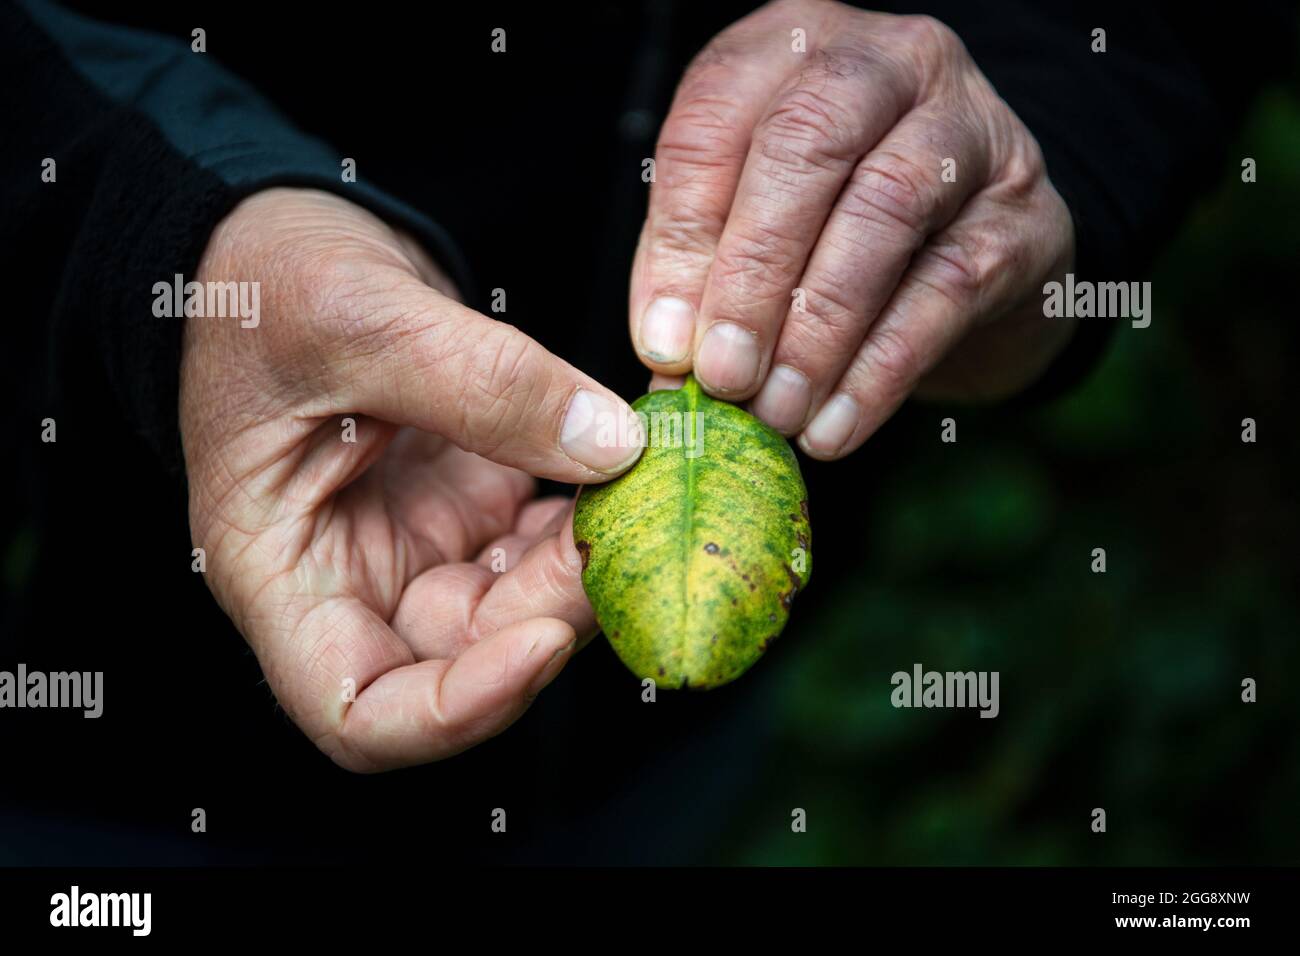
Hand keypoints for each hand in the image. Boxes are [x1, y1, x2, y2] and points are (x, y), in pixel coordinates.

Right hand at [181, 188, 642, 770]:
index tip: (544, 641)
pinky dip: (595, 514)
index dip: (458, 711)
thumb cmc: (263, 278)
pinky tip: (631, 463)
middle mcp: (354, 580)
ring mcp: (420, 543)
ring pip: (523, 605)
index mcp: (283, 574)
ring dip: (588, 563)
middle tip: (625, 531)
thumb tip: (615, 447)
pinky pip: (546, 541)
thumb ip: (482, 382)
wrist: (273, 238)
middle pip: (467, 661)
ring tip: (638, 485)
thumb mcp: (355, 318)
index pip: (360, 714)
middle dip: (554, 613)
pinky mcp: (470, 502)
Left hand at [630, 0, 1075, 457]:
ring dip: (817, 329)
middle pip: (807, 144)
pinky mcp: (1023, 216)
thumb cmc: (840, 229)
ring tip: (775, 411)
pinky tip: (834, 427)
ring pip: (884, 212)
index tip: (663, 341)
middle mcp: (889, 62)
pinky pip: (947, 290)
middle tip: (722, 376)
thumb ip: (702, 266)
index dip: (682, 234)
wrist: (982, 258)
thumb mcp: (756, 224)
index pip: (717, 118)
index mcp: (793, 49)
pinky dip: (880, 371)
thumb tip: (667, 353)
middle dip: (752, 273)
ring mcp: (971, 129)